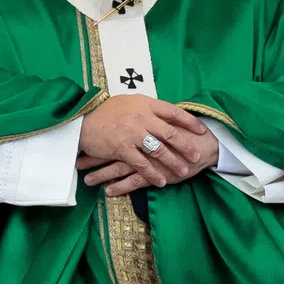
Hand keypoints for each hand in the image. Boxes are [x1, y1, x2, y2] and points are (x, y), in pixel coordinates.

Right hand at [78, 95, 207, 189]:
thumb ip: (147, 108)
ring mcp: (132, 133)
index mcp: (145, 103)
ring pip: (158, 150)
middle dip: (185, 146)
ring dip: (172, 162)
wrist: (82, 121)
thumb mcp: (128, 102)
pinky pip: (141, 164)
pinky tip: (161, 181)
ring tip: (183, 172)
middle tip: (196, 156)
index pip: (173, 111)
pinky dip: (153, 174)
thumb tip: (165, 115)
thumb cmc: (106, 111)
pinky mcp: (122, 148)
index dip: (189, 122)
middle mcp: (141, 117)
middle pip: (169, 133)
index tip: (201, 130)